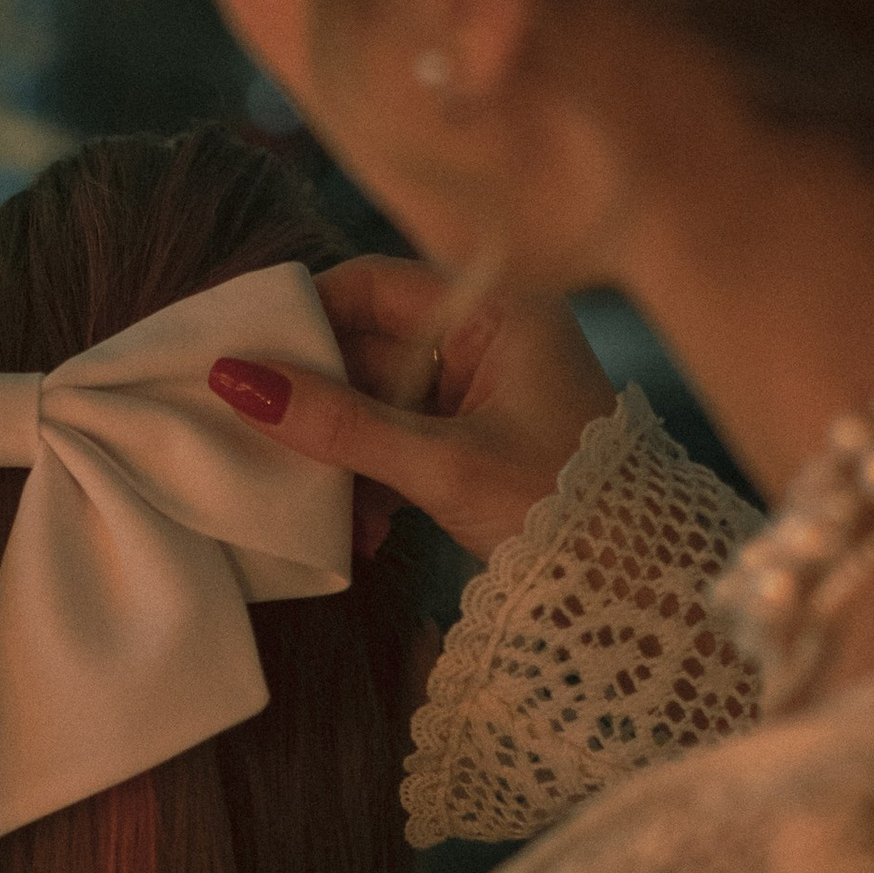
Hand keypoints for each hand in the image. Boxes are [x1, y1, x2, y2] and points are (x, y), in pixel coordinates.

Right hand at [209, 261, 618, 564]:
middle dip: (316, 403)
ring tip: (320, 506)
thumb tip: (237, 381)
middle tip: (254, 435)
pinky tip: (364, 532)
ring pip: (374, 403)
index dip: (303, 316)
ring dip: (340, 455)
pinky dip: (373, 483)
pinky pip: (397, 443)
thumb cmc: (564, 509)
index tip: (242, 356)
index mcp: (497, 310)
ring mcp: (480, 391)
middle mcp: (487, 337)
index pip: (372, 284)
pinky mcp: (472, 442)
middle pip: (366, 346)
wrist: (636, 588)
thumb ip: (341, 426)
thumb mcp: (443, 467)